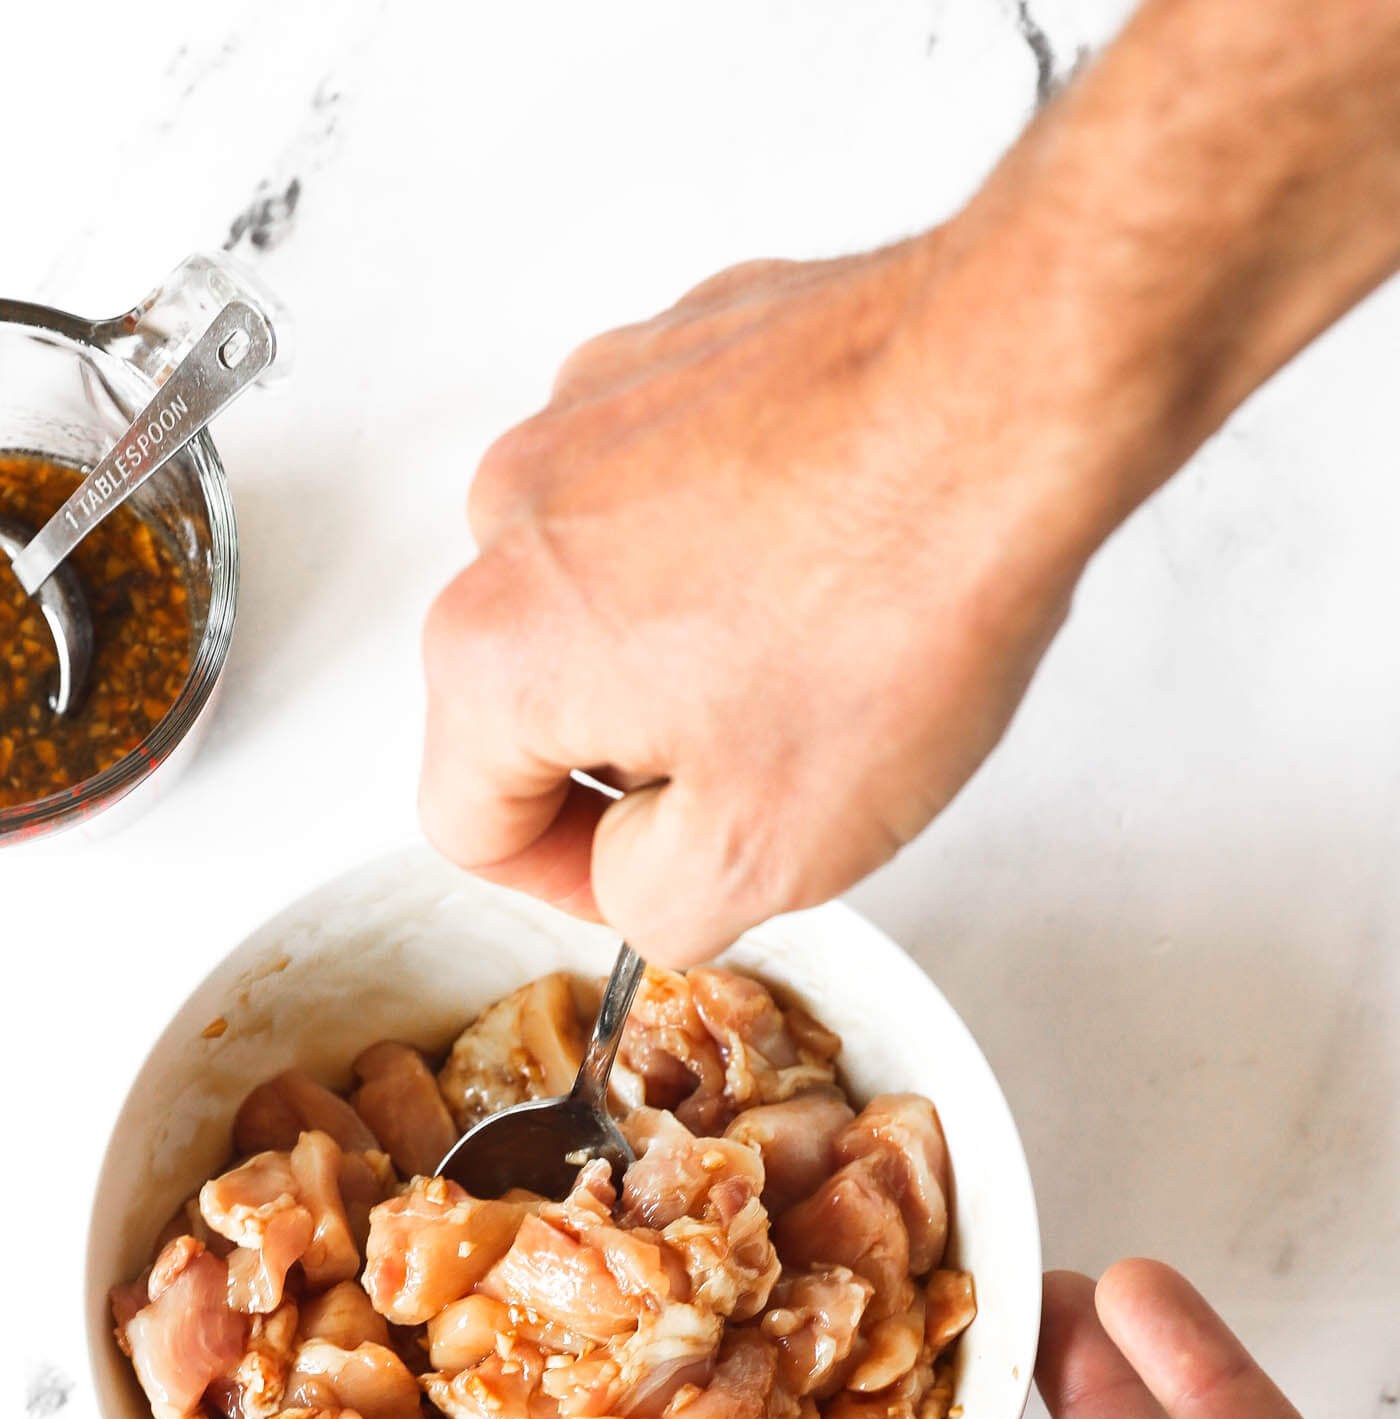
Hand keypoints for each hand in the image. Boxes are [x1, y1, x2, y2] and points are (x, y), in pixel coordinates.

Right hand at [420, 233, 1111, 960]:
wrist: (1015, 392)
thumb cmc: (900, 598)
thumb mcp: (766, 854)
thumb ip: (650, 906)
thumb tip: (634, 874)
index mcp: (494, 648)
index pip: (468, 823)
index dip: (569, 885)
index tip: (659, 879)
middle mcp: (511, 511)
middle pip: (533, 702)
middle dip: (642, 761)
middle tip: (776, 770)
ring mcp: (591, 413)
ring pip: (604, 595)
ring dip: (689, 651)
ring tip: (822, 650)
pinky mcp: (676, 353)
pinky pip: (672, 494)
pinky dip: (735, 546)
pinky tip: (835, 559)